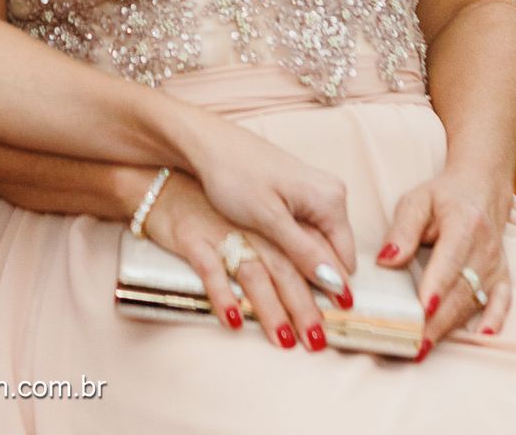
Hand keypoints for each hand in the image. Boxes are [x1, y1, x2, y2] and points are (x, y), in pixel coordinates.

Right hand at [145, 172, 327, 351]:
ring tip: (283, 339)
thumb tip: (330, 277)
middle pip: (286, 269)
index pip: (309, 249)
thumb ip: (296, 243)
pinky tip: (233, 318)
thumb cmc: (223, 200)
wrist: (171, 176)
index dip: (328, 279)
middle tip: (317, 340)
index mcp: (274, 216)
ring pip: (253, 273)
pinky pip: (209, 268)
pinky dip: (221, 293)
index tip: (344, 310)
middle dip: (304, 306)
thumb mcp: (265, 213)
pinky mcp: (192, 237)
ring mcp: (222, 231)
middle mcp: (253, 225)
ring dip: (269, 308)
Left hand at [187, 121, 356, 313]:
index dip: (333, 293)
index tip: (319, 327)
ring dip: (305, 273)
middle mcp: (329, 195)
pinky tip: (278, 271)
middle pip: (334, 254)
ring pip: (317, 245)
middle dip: (321, 287)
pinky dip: (293, 253)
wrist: (205, 143)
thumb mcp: (268, 218)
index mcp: (330, 200)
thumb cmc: (233, 175)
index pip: (345, 260)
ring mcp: (313, 193)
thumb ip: (304, 251)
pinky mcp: (294, 195)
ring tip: (291, 310)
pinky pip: (303, 232)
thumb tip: (338, 284)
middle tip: (308, 330)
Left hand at [376, 167, 513, 346]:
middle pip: (461, 289)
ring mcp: (496, 264)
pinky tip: (481, 337)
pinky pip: (503, 302)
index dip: (437, 286)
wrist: (481, 188)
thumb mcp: (416, 201)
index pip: (449, 261)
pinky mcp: (503, 276)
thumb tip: (386, 260)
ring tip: (425, 347)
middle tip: (413, 343)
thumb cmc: (443, 196)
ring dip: (452, 326)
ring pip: (475, 300)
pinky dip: (494, 320)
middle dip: (437, 319)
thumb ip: (402, 229)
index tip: (424, 308)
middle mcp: (485, 248)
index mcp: (463, 225)